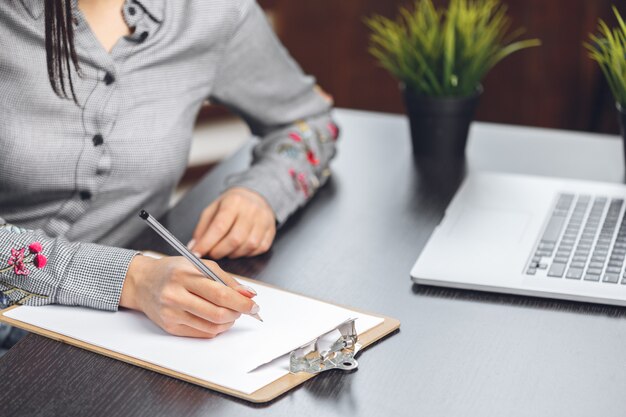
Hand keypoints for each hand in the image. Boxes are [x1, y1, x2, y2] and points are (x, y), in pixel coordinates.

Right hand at [120, 255, 258, 337]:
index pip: (220, 294)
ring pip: (211, 327)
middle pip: (217, 313)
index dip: (241, 302)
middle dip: (237, 313)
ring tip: (230, 312)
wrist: (142, 282)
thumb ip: (225, 279)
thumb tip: (249, 294)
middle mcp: (175, 296)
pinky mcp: (170, 327)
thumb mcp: (199, 265)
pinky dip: (215, 328)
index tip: (254, 305)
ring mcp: (171, 314)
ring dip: (228, 322)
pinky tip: (216, 318)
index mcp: (184, 276)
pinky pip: (202, 333)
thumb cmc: (173, 271)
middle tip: (244, 309)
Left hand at [188, 187, 275, 258]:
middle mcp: (251, 210)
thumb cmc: (232, 204)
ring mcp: (264, 221)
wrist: (255, 196)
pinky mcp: (271, 231)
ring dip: (233, 254)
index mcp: (234, 202)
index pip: (219, 226)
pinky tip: (239, 249)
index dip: (207, 243)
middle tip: (211, 253)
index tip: (197, 252)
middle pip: (235, 239)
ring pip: (248, 246)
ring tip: (225, 250)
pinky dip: (247, 254)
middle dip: (219, 251)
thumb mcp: (213, 209)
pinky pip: (259, 249)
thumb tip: (194, 247)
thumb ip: (203, 228)